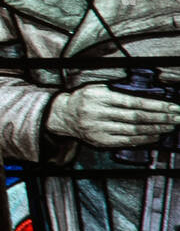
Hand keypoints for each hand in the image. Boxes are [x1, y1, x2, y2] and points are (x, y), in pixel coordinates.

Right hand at [46, 84, 179, 148]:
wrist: (62, 116)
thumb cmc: (84, 99)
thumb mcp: (98, 88)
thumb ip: (119, 91)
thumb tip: (149, 95)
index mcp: (100, 97)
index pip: (133, 102)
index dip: (156, 105)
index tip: (172, 107)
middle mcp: (98, 114)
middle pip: (136, 118)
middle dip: (161, 118)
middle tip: (177, 117)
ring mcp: (99, 129)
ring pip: (133, 131)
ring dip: (155, 129)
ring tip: (170, 126)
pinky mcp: (100, 141)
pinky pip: (126, 142)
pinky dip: (144, 139)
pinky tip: (155, 136)